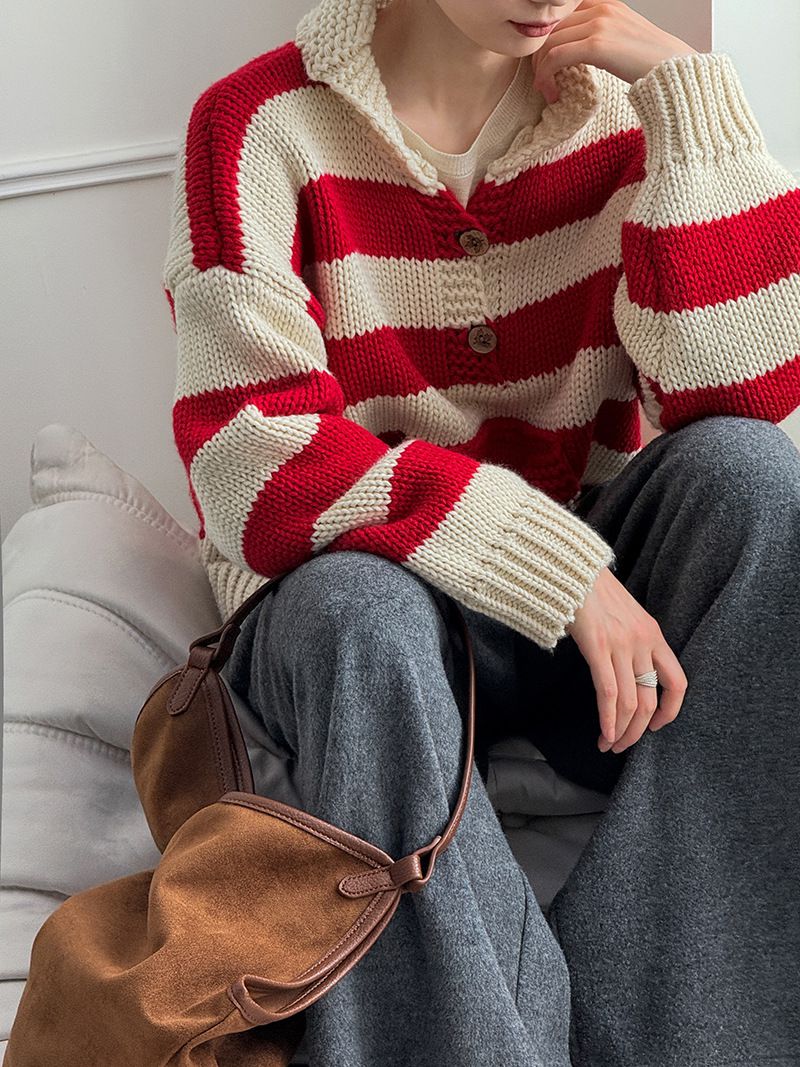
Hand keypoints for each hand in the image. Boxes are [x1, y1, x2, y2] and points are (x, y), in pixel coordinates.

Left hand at [531, 0, 698, 104]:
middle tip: (542, 81)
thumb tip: (572, 51)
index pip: (561, 16)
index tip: (546, 64)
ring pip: (548, 43)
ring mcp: (598, 24)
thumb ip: (597, 37)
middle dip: (539, 57)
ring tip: (547, 91)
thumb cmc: (649, 62)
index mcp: (605, 4)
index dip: (547, 40)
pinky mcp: (597, 45)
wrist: (673, 70)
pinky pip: (555, 58)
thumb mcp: (620, 40)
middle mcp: (600, 8)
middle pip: (550, 29)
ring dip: (541, 71)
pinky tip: (553, 94)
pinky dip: (546, 77)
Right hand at [565, 565, 687, 752]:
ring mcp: (622, 644)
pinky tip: (604, 734)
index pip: (677, 682)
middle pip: (651, 700)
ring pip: (631, 702)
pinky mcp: (598, 647)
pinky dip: (608, 719)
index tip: (654, 727)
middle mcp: (643, 642)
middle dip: (637, 731)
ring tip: (609, 745)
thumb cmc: (590, 591)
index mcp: (653, 634)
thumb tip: (623, 673)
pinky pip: (610, 693)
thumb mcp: (622, 615)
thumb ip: (629, 641)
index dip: (670, 711)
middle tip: (622, 746)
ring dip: (621, 731)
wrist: (570, 568)